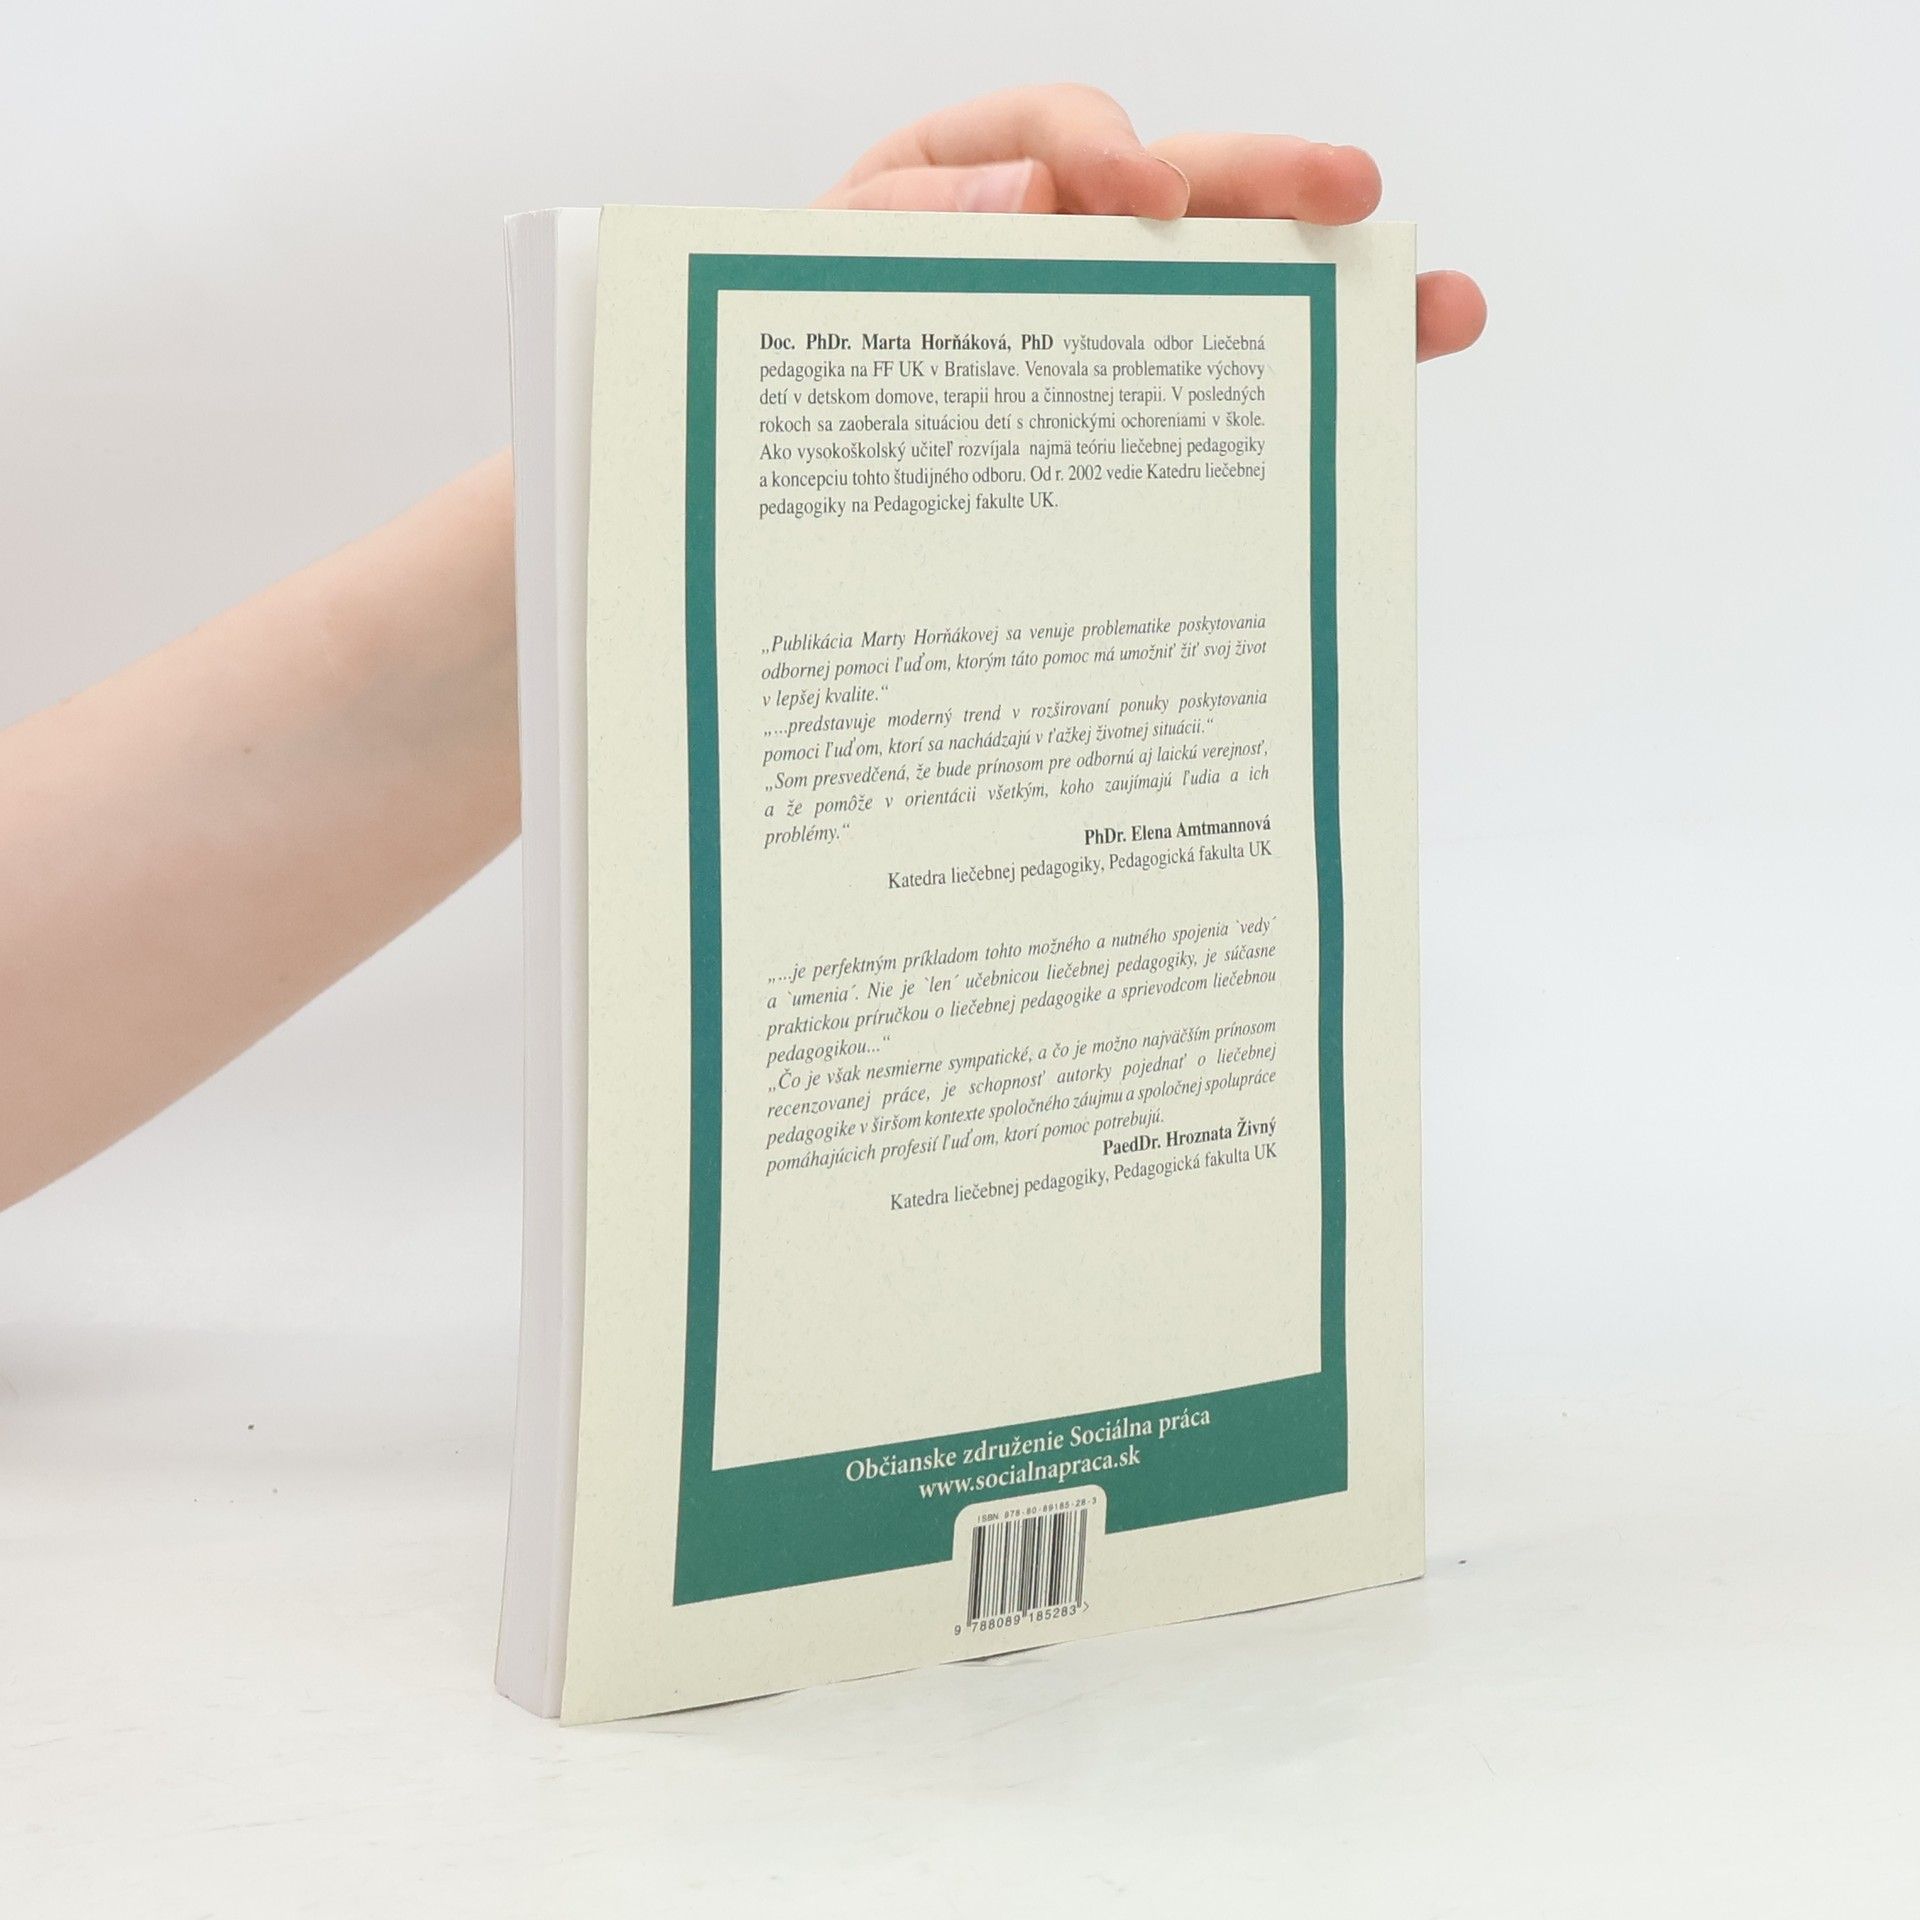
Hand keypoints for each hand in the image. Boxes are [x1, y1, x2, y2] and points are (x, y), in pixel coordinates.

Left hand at [816, 84, 1483, 362]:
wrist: (769, 481)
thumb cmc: (782, 359)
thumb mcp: (812, 280)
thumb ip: (900, 226)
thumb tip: (1032, 194)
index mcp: (966, 187)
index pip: (1055, 138)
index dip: (1100, 152)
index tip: (1134, 192)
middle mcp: (1059, 246)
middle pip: (1184, 196)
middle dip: (1270, 190)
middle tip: (1349, 195)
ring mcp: (1106, 328)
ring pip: (1228, 295)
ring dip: (1335, 299)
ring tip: (1431, 312)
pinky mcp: (1123, 417)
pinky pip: (1213, 404)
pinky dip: (1291, 408)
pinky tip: (1372, 407)